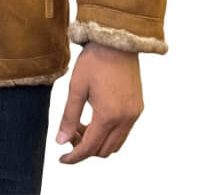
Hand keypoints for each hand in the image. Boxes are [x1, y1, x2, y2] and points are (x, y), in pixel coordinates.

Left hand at [55, 41, 143, 163]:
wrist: (117, 39)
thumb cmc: (94, 60)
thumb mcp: (76, 87)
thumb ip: (69, 116)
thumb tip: (61, 141)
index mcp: (108, 115)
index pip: (90, 148)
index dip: (74, 156)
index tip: (62, 158)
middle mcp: (125, 119)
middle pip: (103, 150)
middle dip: (85, 148)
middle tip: (70, 134)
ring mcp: (134, 114)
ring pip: (115, 143)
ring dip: (98, 141)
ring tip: (81, 125)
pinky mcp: (138, 107)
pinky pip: (124, 131)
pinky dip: (109, 132)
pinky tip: (95, 117)